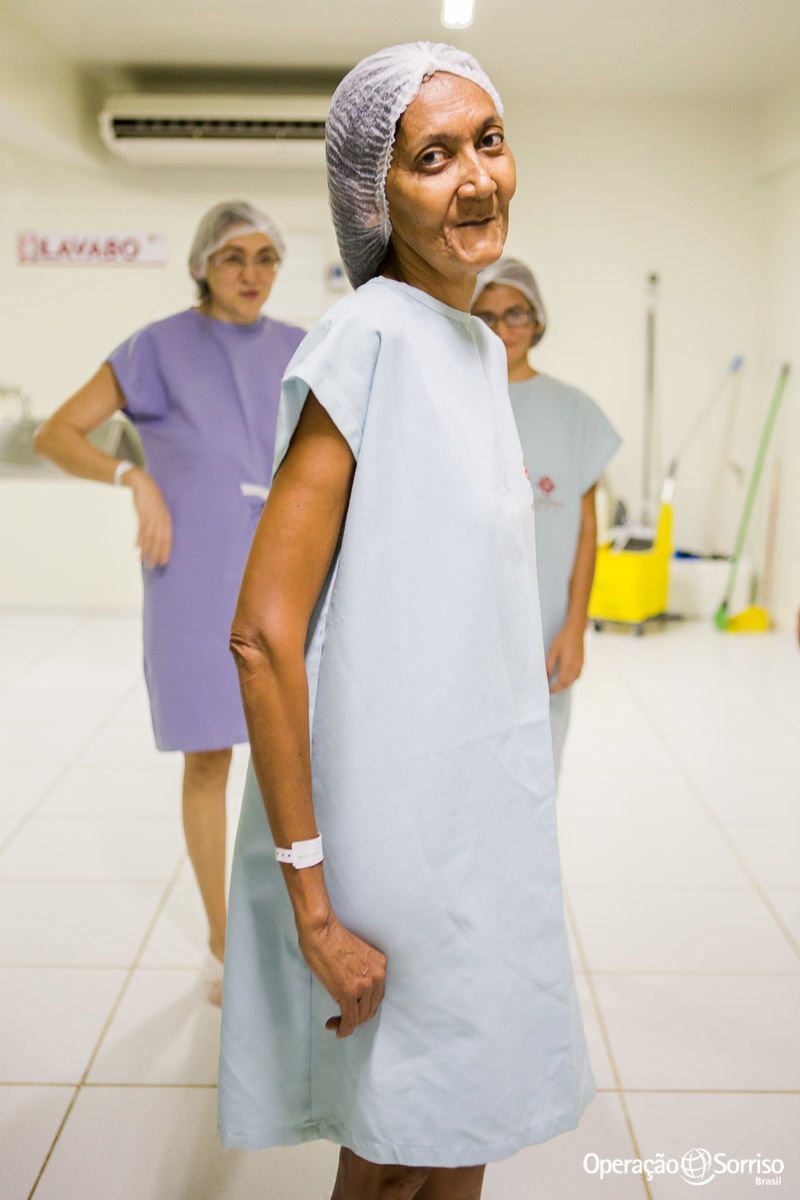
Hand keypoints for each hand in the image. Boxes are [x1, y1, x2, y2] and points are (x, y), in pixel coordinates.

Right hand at [127, 469, 171, 567]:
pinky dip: (139, 540)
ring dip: (146, 550)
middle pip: (160, 541)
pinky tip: (136, 548)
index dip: (166, 551)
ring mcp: (152, 517)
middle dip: (156, 554)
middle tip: (152, 565)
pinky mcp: (143, 514)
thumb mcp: (158, 511)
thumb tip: (156, 537)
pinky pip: (141, 530)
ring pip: (150, 538)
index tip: (164, 562)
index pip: (168, 539)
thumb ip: (159, 523)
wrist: (143, 484)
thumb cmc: (151, 499)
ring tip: (142, 560)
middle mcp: (161, 520)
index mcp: (166, 520)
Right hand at [297, 912, 386, 1038]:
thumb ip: (361, 973)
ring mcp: (364, 985)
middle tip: (342, 1018)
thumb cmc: (331, 939)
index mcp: (380, 965)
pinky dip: (344, 1029)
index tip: (352, 1010)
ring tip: (335, 1023)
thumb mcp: (357, 956)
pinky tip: (337, 1030)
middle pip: (370, 1008)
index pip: (376, 996)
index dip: (364, 1007)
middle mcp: (377, 976)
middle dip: (356, 1017)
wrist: (321, 931)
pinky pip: (350, 1019)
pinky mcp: (349, 992)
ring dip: (348, 1024)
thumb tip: (354, 991)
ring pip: (360, 1017)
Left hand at [546, 621, 584, 692]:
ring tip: (557, 685)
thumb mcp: (552, 651)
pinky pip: (578, 675)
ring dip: (566, 684)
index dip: (555, 688)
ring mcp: (581, 664)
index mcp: (568, 664)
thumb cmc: (563, 639)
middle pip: (568, 683)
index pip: (561, 682)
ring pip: (574, 680)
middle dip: (560, 688)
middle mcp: (576, 666)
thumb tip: (546, 676)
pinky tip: (566, 677)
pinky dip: (572, 679)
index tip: (549, 690)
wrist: (575, 630)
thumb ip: (549, 665)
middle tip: (552, 689)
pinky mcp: (582, 662)